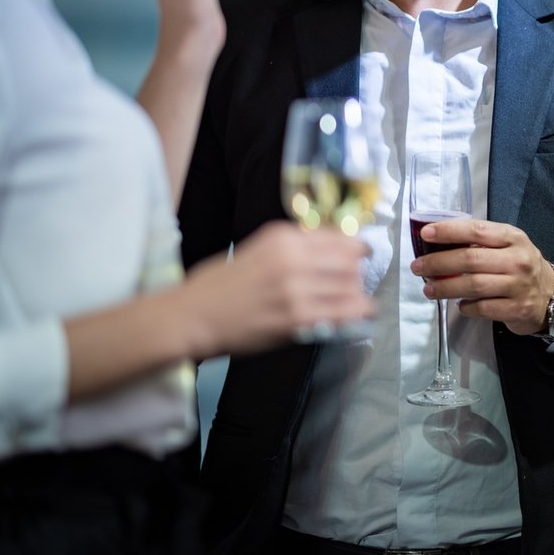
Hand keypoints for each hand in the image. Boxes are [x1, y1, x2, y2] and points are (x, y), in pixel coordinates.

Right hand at [179, 221, 370, 356]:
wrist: (192, 316)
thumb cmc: (219, 285)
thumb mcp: (257, 250)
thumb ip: (293, 247)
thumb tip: (332, 249)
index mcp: (282, 238)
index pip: (337, 237)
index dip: (355, 247)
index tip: (361, 253)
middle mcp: (292, 258)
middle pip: (348, 261)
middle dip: (355, 272)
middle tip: (353, 281)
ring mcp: (295, 288)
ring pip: (349, 286)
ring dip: (356, 293)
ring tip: (355, 299)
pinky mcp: (296, 317)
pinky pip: (342, 312)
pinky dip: (357, 312)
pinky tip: (361, 314)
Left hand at [411, 217, 553, 333]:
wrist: (551, 296)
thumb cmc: (519, 266)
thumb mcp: (508, 246)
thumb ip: (480, 242)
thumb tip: (436, 242)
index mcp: (513, 237)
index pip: (477, 230)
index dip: (449, 231)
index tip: (425, 234)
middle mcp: (517, 259)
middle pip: (471, 259)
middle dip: (438, 263)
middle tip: (418, 267)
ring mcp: (518, 286)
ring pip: (473, 285)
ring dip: (445, 287)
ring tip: (429, 289)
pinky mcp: (516, 309)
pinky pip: (482, 308)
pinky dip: (465, 307)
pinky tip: (459, 304)